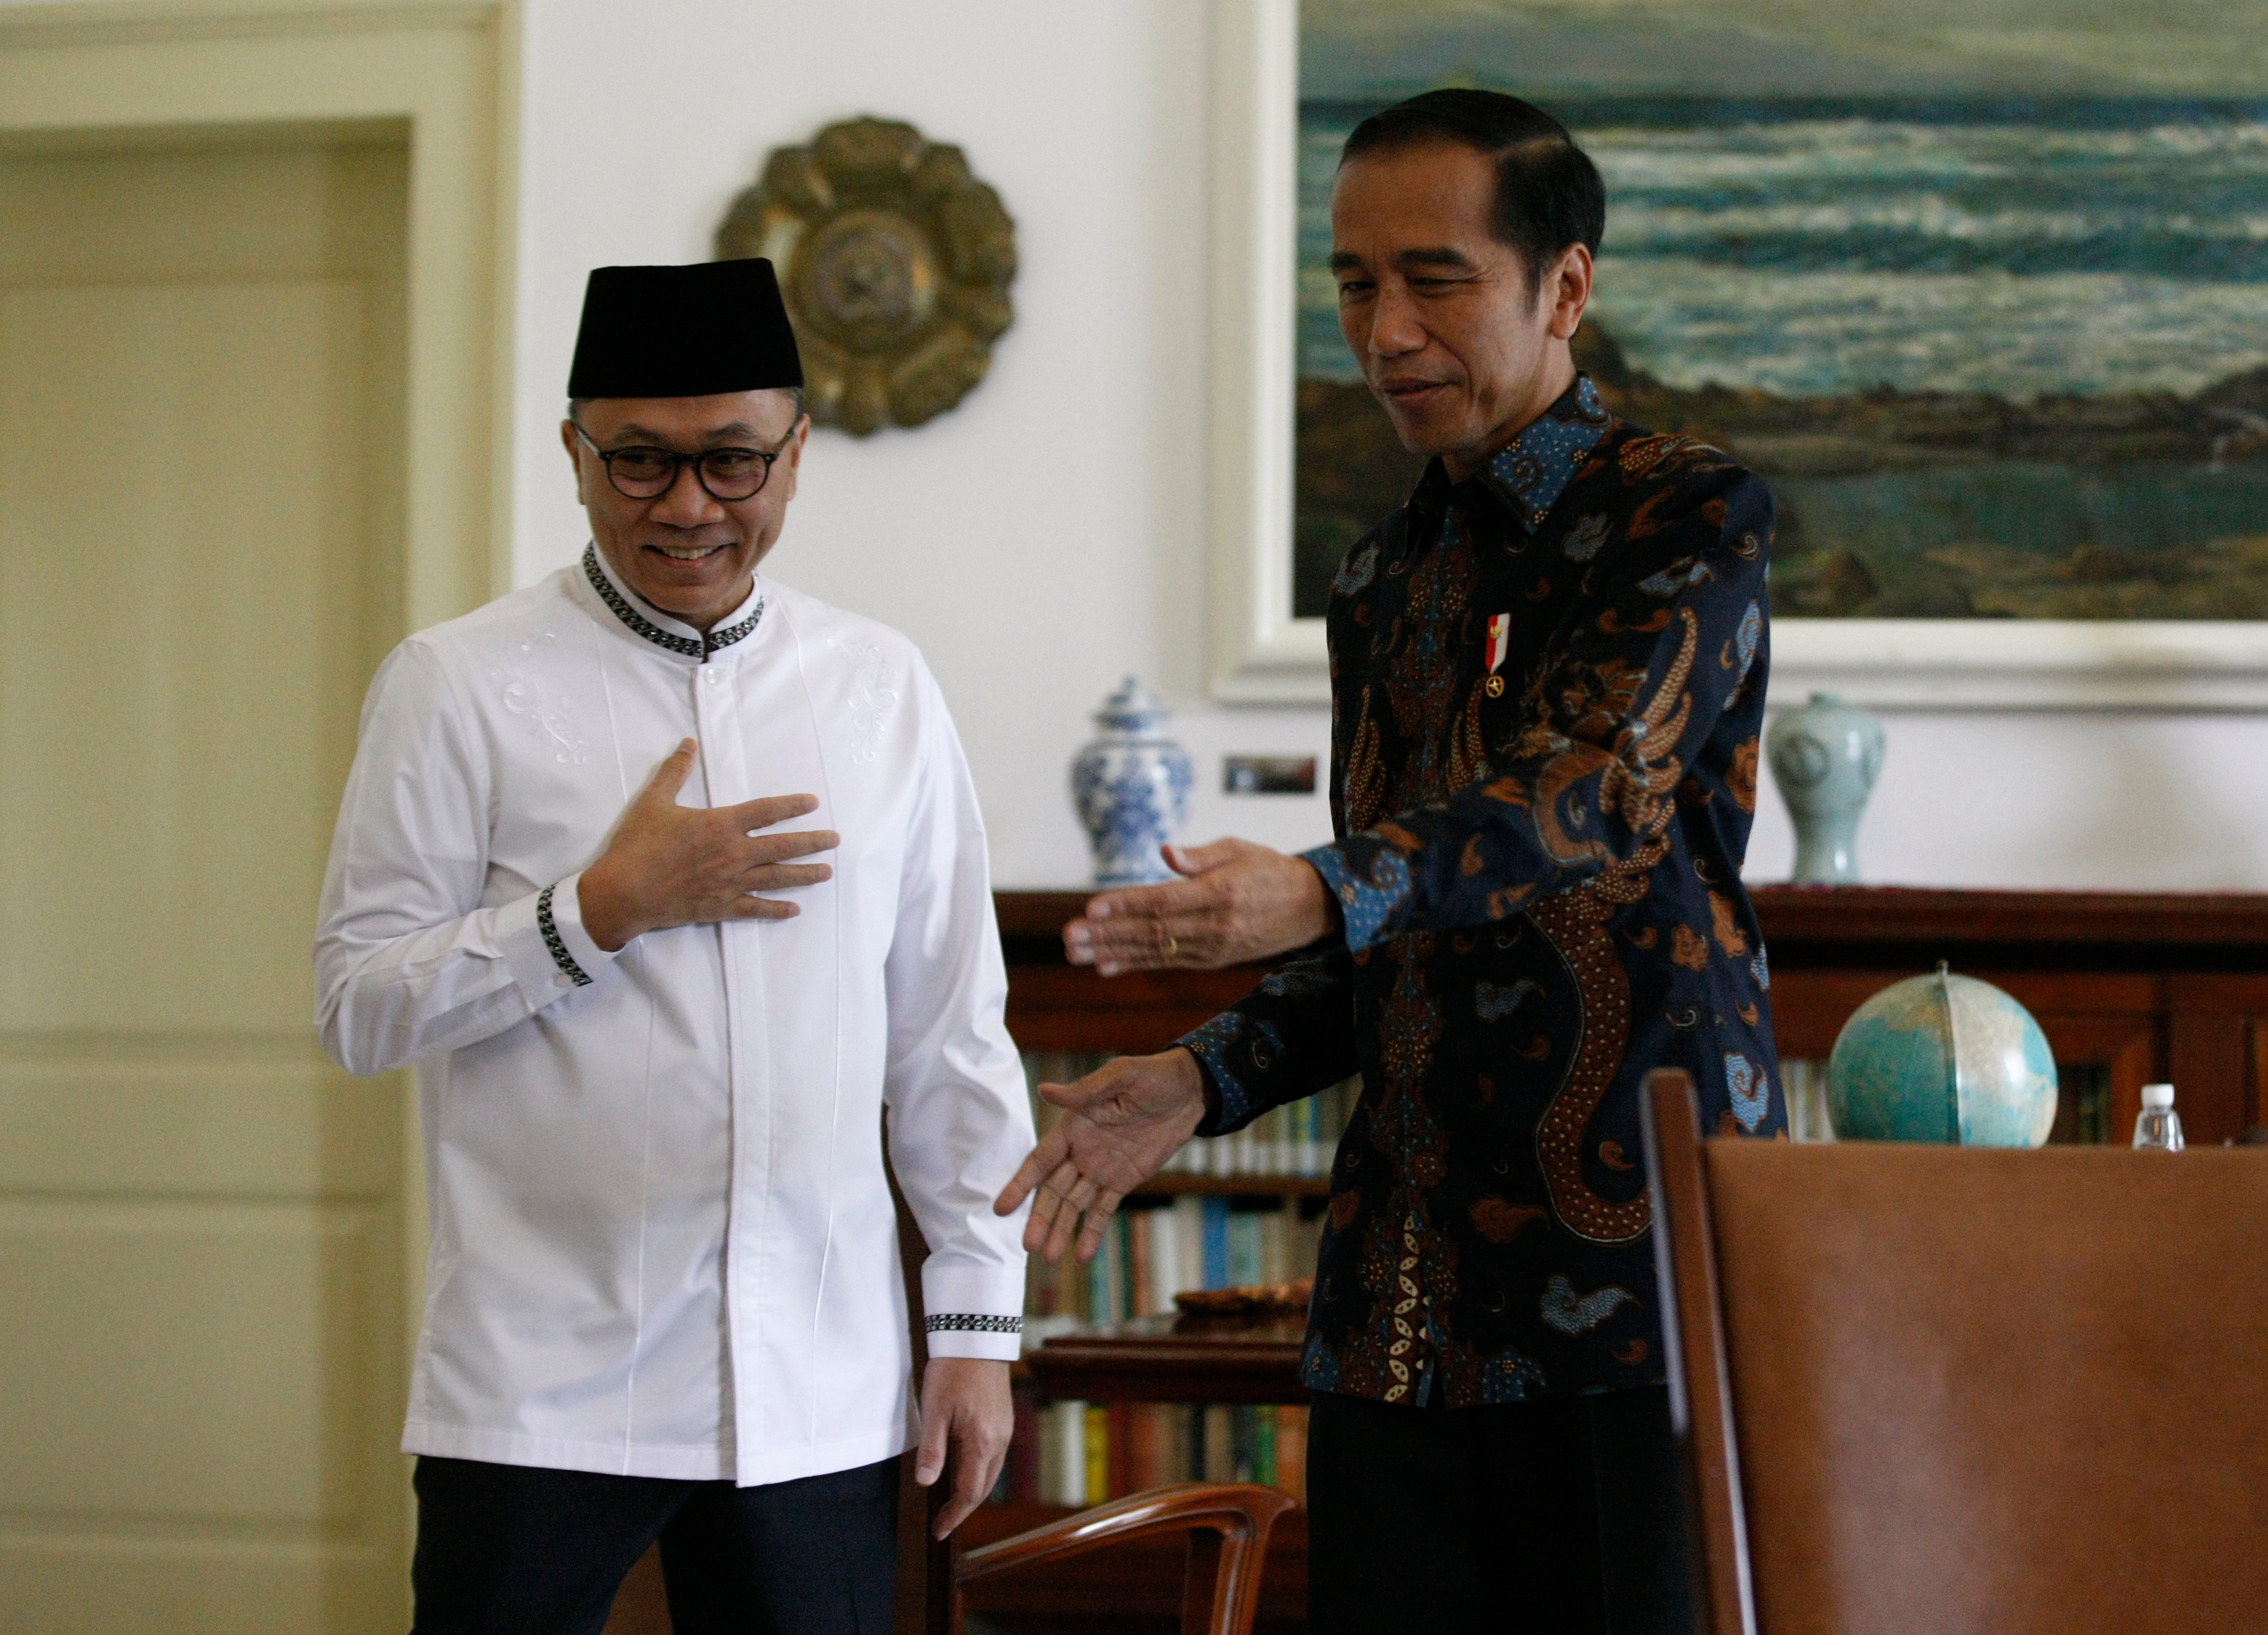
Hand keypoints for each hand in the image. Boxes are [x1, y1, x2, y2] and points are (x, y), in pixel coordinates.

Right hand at [577, 739, 836, 950]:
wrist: (623, 892)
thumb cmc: (637, 845)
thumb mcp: (654, 801)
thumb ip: (675, 771)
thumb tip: (687, 743)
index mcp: (719, 825)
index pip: (766, 811)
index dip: (792, 805)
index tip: (813, 802)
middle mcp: (733, 853)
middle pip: (783, 846)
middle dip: (812, 842)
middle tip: (835, 840)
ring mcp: (730, 882)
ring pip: (777, 878)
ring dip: (804, 874)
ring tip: (827, 872)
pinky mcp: (721, 907)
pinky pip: (756, 909)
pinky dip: (777, 910)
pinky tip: (795, 910)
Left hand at [915, 1357, 1012, 1538]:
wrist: (976, 1337)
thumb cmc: (952, 1372)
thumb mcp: (934, 1410)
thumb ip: (932, 1449)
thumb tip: (925, 1483)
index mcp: (982, 1442)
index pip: (970, 1492)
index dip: (954, 1515)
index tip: (938, 1530)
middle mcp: (999, 1440)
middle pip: (983, 1487)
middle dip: (963, 1507)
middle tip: (942, 1520)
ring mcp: (1004, 1429)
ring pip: (990, 1472)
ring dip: (972, 1489)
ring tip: (950, 1500)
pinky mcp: (1003, 1419)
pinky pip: (993, 1456)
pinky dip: (979, 1470)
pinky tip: (964, 1467)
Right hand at [993, 1051, 1206, 1262]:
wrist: (1191, 1091)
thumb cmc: (1153, 1076)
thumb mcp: (1120, 1077)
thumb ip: (1084, 1091)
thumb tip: (1044, 1090)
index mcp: (1075, 1126)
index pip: (1041, 1160)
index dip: (1021, 1184)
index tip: (1001, 1208)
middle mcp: (1082, 1151)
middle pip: (1054, 1190)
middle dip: (1041, 1218)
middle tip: (1028, 1246)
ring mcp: (1102, 1168)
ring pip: (1075, 1205)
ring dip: (1062, 1230)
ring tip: (1049, 1258)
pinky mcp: (1124, 1180)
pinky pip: (1104, 1209)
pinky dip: (1093, 1230)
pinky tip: (1082, 1254)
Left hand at [1062, 838, 1332, 974]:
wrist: (1311, 908)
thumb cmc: (1270, 869)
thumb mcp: (1240, 850)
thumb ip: (1201, 856)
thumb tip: (1165, 852)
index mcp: (1220, 893)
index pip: (1163, 901)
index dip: (1125, 906)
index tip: (1091, 908)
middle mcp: (1214, 926)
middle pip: (1151, 931)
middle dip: (1107, 935)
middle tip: (1069, 937)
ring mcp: (1212, 947)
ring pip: (1154, 950)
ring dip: (1111, 952)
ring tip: (1075, 953)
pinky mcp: (1211, 959)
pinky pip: (1167, 962)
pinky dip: (1134, 964)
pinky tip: (1105, 966)